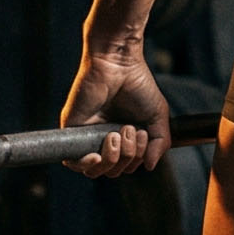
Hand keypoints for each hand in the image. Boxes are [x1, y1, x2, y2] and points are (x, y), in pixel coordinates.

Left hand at [59, 41, 170, 178]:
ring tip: (116, 134)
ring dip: (111, 159)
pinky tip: (96, 156)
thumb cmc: (138, 84)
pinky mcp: (72, 131)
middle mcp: (105, 139)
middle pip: (113, 171)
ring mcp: (88, 136)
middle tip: (130, 129)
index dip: (136, 160)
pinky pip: (74, 162)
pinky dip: (86, 165)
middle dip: (127, 156)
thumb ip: (161, 142)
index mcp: (124, 138)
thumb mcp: (158, 116)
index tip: (142, 134)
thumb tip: (150, 166)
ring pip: (95, 170)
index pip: (127, 166)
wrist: (117, 64)